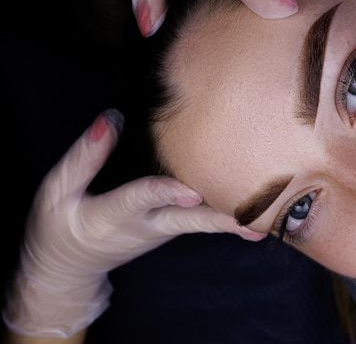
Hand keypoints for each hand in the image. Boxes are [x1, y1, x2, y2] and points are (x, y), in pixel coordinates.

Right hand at [2, 109, 264, 337]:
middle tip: (254, 221)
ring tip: (267, 220)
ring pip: (200, 222)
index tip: (192, 190)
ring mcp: (162, 230)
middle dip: (221, 218)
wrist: (70, 268)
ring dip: (231, 219)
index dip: (165, 192)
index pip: (141, 199)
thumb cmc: (60, 225)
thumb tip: (110, 119)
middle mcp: (146, 225)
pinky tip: (255, 214)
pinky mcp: (169, 227)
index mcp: (113, 216)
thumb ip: (83, 159)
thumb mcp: (56, 192)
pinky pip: (200, 220)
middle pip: (188, 220)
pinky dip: (226, 216)